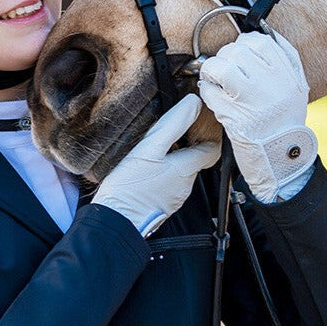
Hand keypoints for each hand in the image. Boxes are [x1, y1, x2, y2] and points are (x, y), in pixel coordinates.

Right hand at [91, 93, 219, 236]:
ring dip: (170, 161)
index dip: (208, 135)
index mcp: (187, 168)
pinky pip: (166, 185)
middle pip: (194, 160)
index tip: (198, 123)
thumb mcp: (150, 147)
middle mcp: (185, 185)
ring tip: (152, 153)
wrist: (114, 222)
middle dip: (185, 146)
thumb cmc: (129, 187)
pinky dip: (160, 175)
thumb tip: (193, 103)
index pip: (212, 149)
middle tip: (169, 135)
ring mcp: (173, 198)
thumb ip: (173, 124)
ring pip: (179, 173)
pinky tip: (144, 171)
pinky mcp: (160, 206)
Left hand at [198, 30, 317, 203]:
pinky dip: (207, 92)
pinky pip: (210, 92)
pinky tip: (215, 99)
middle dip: (225, 57)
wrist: (281, 159)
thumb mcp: (296, 88)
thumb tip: (258, 37)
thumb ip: (285, 60)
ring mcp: (252, 100)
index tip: (240, 54)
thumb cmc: (285, 123)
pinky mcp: (234, 116)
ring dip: (212, 71)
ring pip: (221, 68)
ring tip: (216, 81)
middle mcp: (272, 85)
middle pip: (237, 52)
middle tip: (224, 70)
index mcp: (288, 75)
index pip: (260, 42)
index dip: (244, 44)